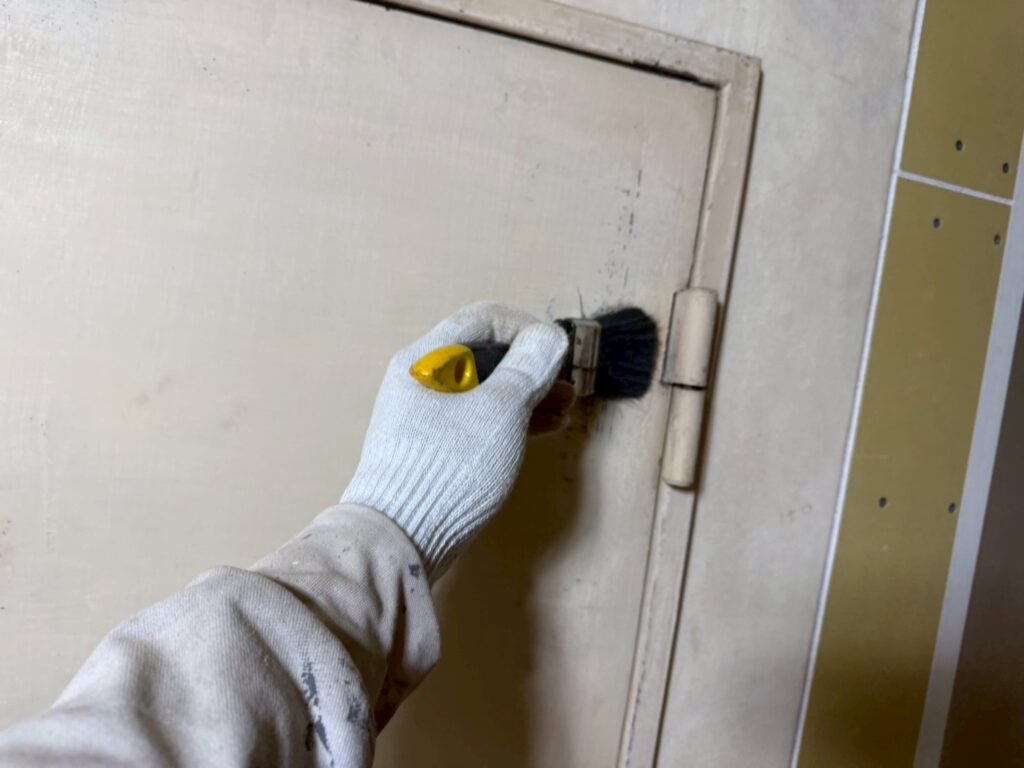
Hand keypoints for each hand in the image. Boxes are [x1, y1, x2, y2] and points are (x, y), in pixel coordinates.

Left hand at [341, 302, 568, 581]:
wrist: (400, 538)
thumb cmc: (449, 466)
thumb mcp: (499, 412)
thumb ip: (527, 368)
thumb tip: (550, 336)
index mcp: (426, 359)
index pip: (483, 319)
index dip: (527, 327)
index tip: (559, 349)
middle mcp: (423, 380)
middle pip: (486, 354)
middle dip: (532, 364)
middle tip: (569, 381)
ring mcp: (428, 416)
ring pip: (487, 389)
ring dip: (529, 393)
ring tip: (567, 407)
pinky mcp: (437, 447)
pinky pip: (481, 419)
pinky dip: (513, 419)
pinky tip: (547, 427)